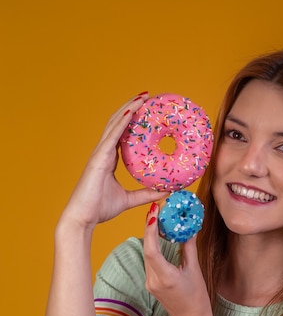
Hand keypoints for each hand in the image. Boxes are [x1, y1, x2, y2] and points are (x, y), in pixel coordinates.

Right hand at [60, 93, 161, 229]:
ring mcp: (100, 153)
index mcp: (109, 160)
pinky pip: (112, 136)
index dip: (133, 121)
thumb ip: (145, 194)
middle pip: (118, 124)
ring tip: (142, 97)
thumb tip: (165, 191)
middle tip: (147, 97)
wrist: (83, 218)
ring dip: (129, 109)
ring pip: (115, 124)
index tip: (146, 111)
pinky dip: (122, 122)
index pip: (122, 135)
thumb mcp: (128, 199)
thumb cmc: (99, 209)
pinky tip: (132, 111)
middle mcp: (103, 152)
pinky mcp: (98, 158)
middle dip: (131, 108)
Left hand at [143, 204, 211, 315]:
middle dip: (150, 228)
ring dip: (151, 237)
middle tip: (155, 210)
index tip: (154, 213)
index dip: (150, 231)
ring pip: (146, 254)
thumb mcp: (194, 270)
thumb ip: (188, 248)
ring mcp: (150, 283)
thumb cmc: (196, 297)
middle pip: (146, 249)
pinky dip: (153, 248)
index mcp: (166, 278)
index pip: (152, 250)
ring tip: (158, 219)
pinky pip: (149, 261)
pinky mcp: (150, 283)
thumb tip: (188, 229)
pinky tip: (159, 237)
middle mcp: (153, 280)